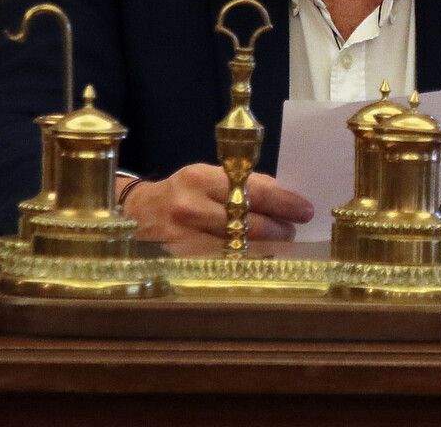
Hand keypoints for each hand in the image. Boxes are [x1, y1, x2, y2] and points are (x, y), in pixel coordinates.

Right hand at [119, 163, 313, 250]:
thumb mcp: (208, 176)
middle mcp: (190, 208)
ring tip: (279, 242)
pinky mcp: (181, 262)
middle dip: (279, 228)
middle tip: (293, 230)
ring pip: (239, 248)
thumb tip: (283, 196)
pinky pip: (223, 263)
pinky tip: (256, 257)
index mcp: (201, 179)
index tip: (304, 209)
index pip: (254, 191)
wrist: (136, 213)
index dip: (284, 202)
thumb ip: (242, 183)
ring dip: (266, 247)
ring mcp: (183, 239)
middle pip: (249, 224)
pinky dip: (245, 260)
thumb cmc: (181, 192)